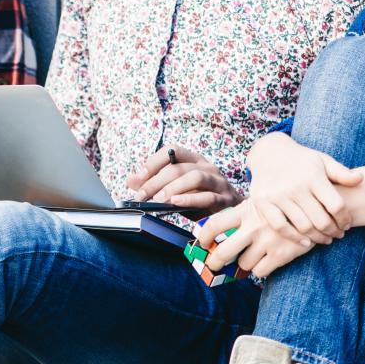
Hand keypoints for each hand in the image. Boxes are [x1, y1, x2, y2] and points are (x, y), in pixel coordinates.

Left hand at [125, 145, 240, 213]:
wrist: (234, 213)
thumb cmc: (201, 198)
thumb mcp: (176, 189)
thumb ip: (155, 184)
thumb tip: (130, 181)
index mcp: (194, 160)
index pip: (172, 150)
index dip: (153, 162)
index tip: (138, 178)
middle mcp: (207, 166)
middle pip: (179, 167)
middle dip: (156, 181)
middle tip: (142, 195)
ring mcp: (217, 181)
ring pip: (194, 177)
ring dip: (172, 188)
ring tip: (158, 199)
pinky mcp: (224, 199)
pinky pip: (207, 197)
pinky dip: (190, 199)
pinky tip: (175, 203)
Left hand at [195, 201, 318, 279]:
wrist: (320, 206)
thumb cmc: (288, 204)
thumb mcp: (264, 200)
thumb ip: (246, 212)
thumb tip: (224, 229)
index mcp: (246, 210)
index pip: (215, 224)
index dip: (204, 236)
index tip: (201, 242)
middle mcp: (253, 226)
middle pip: (223, 252)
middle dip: (214, 262)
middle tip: (213, 265)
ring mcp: (267, 241)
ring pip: (243, 264)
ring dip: (244, 263)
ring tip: (252, 256)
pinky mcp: (281, 254)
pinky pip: (260, 271)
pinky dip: (260, 269)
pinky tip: (266, 261)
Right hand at [245, 132, 361, 241]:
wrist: (268, 152)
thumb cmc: (301, 160)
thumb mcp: (323, 161)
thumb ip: (342, 173)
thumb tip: (362, 179)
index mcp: (313, 177)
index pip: (336, 206)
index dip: (345, 219)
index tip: (347, 224)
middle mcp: (295, 187)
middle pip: (321, 220)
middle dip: (333, 231)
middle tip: (338, 234)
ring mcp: (277, 196)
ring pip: (303, 226)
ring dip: (318, 237)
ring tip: (325, 239)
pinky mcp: (263, 203)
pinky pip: (281, 227)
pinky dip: (294, 238)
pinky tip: (306, 241)